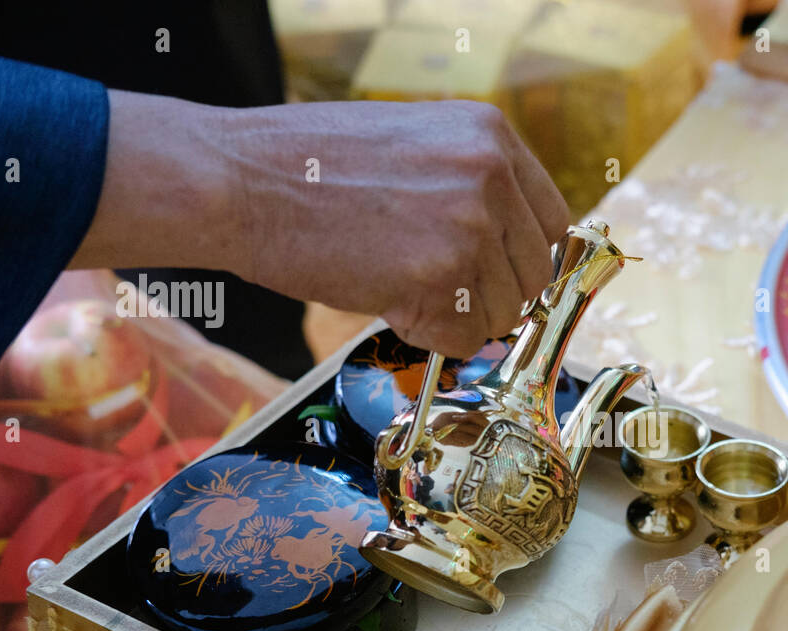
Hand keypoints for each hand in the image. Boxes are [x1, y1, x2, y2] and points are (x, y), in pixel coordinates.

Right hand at [73, 93, 569, 357]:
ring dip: (456, 319)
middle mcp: (491, 174)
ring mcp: (469, 225)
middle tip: (439, 294)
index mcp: (489, 135)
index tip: (501, 280)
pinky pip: (462, 339)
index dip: (524, 261)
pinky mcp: (439, 276)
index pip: (550, 222)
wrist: (236, 180)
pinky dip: (428, 337)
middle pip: (533, 274)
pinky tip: (386, 302)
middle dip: (491, 296)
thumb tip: (507, 246)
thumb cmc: (305, 166)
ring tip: (397, 287)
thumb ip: (468, 185)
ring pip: (501, 313)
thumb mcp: (411, 144)